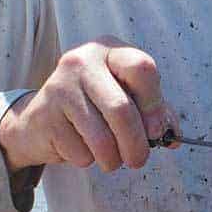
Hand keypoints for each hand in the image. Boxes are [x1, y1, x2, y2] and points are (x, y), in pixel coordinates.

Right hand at [0, 37, 179, 173]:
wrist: (38, 122)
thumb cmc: (92, 109)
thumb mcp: (125, 99)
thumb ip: (153, 114)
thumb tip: (172, 137)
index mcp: (110, 51)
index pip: (142, 68)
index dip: (154, 105)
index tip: (156, 130)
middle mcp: (83, 61)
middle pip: (121, 109)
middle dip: (136, 144)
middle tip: (139, 160)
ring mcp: (61, 86)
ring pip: (101, 137)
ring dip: (113, 160)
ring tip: (112, 160)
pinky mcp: (46, 115)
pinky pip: (80, 151)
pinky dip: (88, 160)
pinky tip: (81, 149)